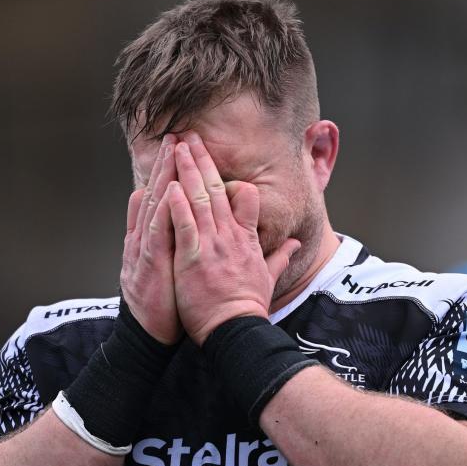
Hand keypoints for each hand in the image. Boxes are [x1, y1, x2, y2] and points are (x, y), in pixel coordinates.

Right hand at [119, 134, 181, 343]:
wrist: (148, 334)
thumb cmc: (161, 303)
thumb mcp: (164, 266)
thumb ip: (167, 240)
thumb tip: (169, 220)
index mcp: (151, 238)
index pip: (161, 198)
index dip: (169, 171)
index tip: (179, 146)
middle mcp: (144, 239)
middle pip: (155, 194)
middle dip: (165, 163)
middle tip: (175, 135)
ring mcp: (144, 250)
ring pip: (154, 206)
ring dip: (161, 177)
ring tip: (171, 151)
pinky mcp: (150, 265)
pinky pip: (156, 233)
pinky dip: (160, 211)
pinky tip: (165, 191)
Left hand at [168, 132, 300, 344]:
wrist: (236, 330)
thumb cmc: (249, 308)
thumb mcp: (268, 278)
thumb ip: (280, 257)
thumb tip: (296, 244)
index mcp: (247, 239)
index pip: (243, 197)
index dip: (225, 176)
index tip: (212, 158)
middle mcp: (230, 237)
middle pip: (216, 189)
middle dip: (201, 159)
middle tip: (189, 135)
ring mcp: (211, 246)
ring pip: (199, 199)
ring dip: (187, 171)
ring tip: (176, 147)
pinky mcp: (192, 259)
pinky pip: (184, 225)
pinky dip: (177, 204)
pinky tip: (170, 185)